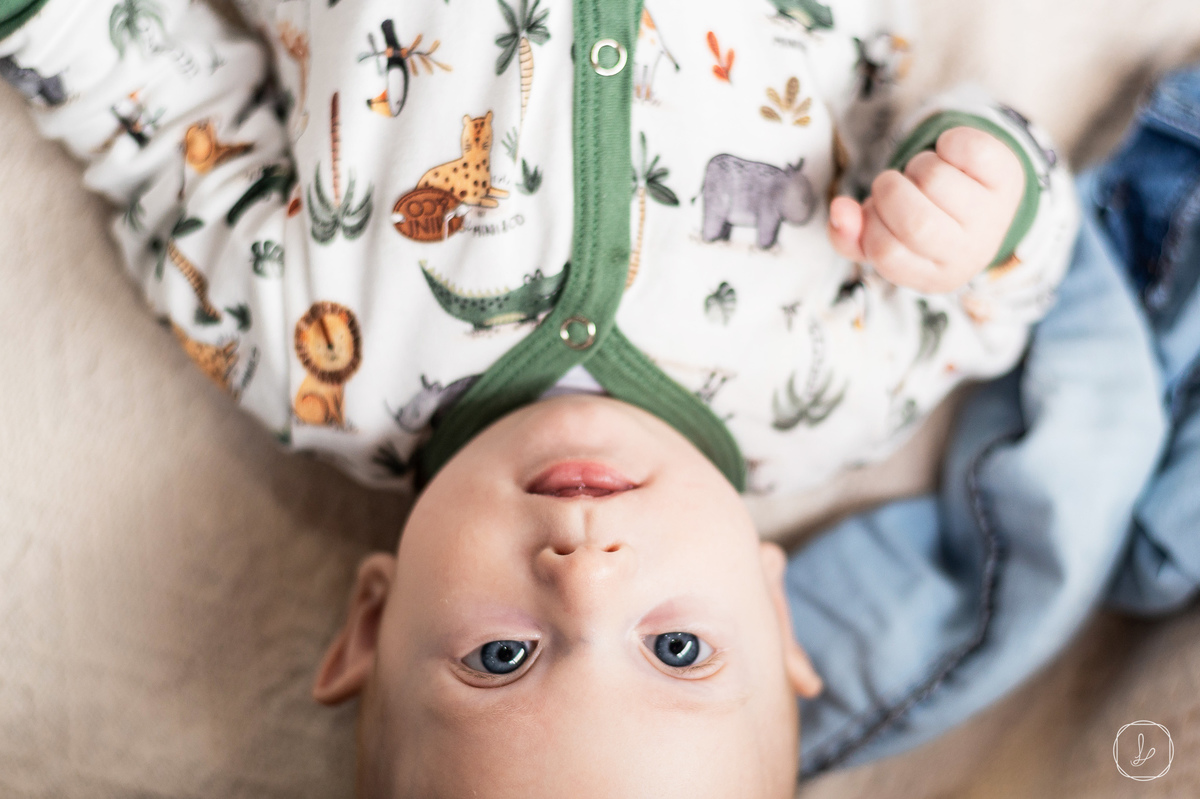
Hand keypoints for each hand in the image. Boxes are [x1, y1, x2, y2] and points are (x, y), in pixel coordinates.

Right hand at [828, 126, 1024, 293]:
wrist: (985, 202)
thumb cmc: (923, 224)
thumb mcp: (883, 239)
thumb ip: (849, 236)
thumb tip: (839, 209)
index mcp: (936, 276)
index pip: (887, 253)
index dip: (871, 224)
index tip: (877, 213)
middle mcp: (970, 252)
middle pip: (916, 222)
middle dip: (890, 191)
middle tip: (894, 187)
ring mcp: (993, 214)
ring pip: (935, 178)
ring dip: (917, 166)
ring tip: (924, 176)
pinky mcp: (1008, 174)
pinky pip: (965, 147)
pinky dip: (946, 142)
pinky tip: (949, 156)